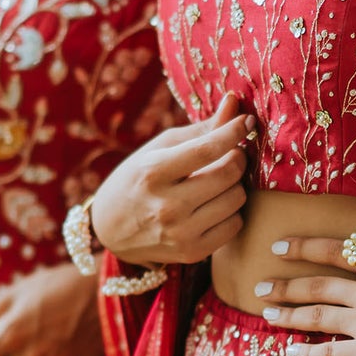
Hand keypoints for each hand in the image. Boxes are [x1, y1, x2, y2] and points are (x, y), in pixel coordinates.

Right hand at [90, 95, 252, 265]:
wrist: (110, 229)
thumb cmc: (137, 180)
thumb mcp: (159, 149)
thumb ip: (200, 130)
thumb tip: (234, 102)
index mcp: (153, 172)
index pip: (207, 149)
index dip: (233, 132)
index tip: (246, 122)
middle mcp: (166, 206)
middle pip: (229, 173)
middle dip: (237, 158)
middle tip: (230, 154)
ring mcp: (180, 233)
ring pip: (237, 199)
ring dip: (235, 185)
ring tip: (218, 181)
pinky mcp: (192, 252)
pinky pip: (235, 225)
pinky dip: (231, 211)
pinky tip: (215, 205)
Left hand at [256, 225, 355, 355]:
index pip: (340, 249)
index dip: (305, 246)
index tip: (280, 246)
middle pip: (318, 282)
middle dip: (285, 284)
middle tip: (260, 286)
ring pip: (316, 314)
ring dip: (287, 314)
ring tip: (265, 314)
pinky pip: (328, 352)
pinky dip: (305, 352)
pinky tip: (289, 353)